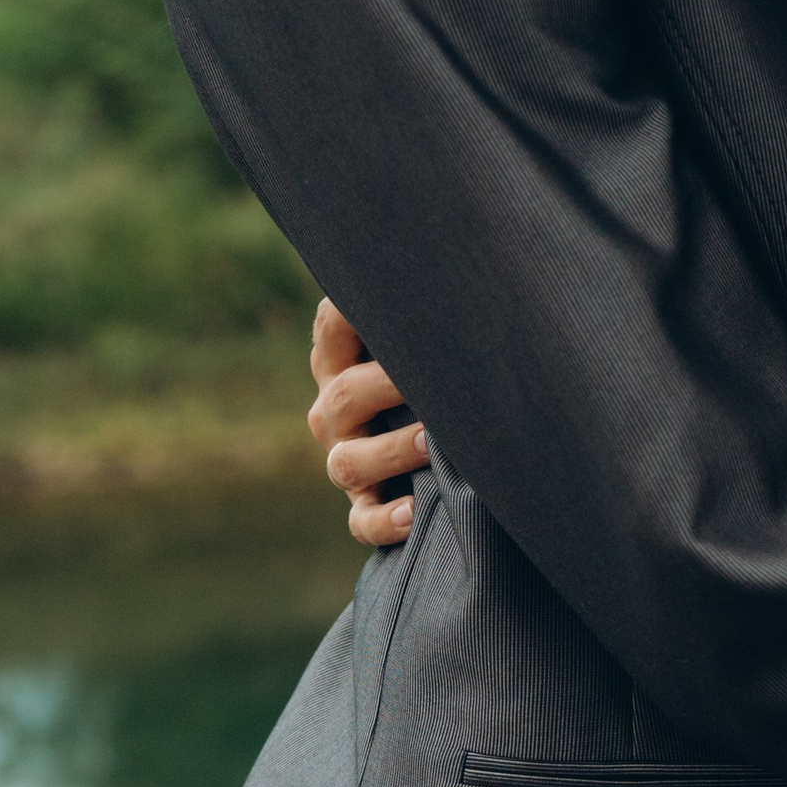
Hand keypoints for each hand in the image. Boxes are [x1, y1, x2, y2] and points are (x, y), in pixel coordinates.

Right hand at [306, 299, 425, 546]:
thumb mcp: (426, 339)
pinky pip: (363, 521)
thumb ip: (425, 312)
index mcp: (341, 361)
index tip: (388, 299)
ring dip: (391, 452)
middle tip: (435, 381)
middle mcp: (335, 411)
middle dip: (388, 387)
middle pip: (344, 396)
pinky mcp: (367, 505)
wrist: (442, 439)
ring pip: (349, 463)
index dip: (350, 310)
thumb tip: (454, 265)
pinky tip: (413, 512)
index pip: (331, 326)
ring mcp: (347, 459)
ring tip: (433, 441)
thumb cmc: (440, 369)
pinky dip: (385, 520)